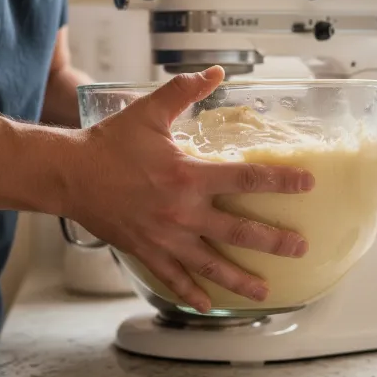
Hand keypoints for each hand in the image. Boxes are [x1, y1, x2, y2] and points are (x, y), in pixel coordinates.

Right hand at [66, 66, 314, 313]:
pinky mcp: (147, 251)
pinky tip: (207, 306)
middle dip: (274, 241)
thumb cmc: (110, 143)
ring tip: (265, 291)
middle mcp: (183, 211)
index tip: (307, 184)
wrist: (70, 174)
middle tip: (300, 247)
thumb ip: (185, 91)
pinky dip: (191, 293)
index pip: (246, 177)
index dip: (281, 180)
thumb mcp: (149, 111)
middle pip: (239, 230)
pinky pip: (173, 278)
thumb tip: (216, 71)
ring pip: (211, 265)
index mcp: (188, 175)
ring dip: (240, 279)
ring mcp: (166, 237)